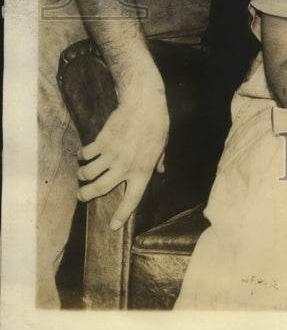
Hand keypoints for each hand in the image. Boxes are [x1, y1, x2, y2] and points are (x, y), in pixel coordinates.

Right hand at [76, 82, 168, 230]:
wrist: (143, 103)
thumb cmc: (156, 123)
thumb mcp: (162, 145)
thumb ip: (159, 160)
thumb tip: (161, 171)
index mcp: (143, 171)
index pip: (132, 200)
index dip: (121, 215)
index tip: (112, 226)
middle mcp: (125, 167)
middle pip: (100, 190)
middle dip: (87, 196)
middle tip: (81, 196)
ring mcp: (112, 155)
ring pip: (88, 174)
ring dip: (82, 176)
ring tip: (82, 175)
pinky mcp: (102, 142)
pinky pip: (85, 155)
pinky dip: (81, 156)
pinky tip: (82, 154)